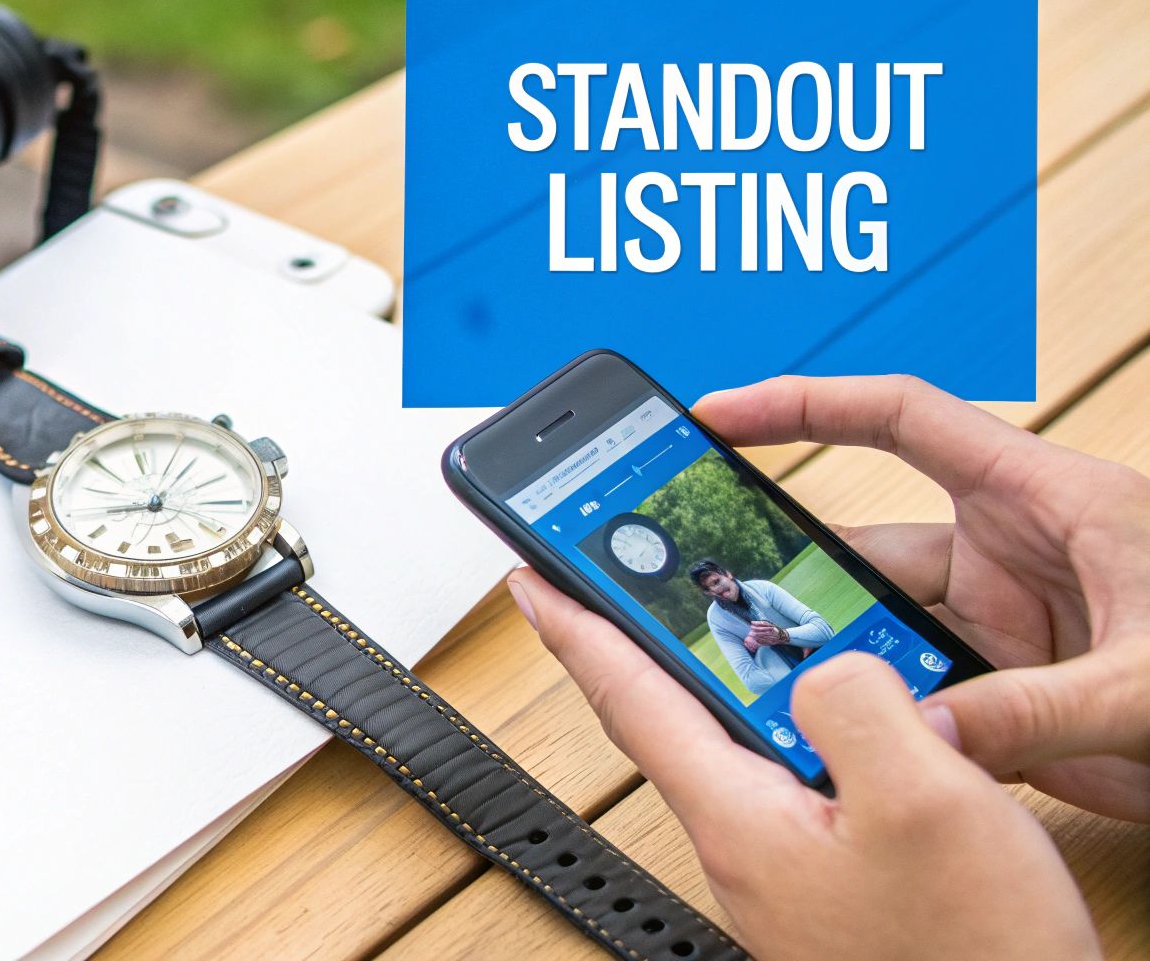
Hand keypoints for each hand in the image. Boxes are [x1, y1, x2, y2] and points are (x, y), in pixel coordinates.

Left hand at [509, 570, 1100, 958]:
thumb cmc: (973, 957)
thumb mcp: (922, 800)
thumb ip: (854, 707)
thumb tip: (823, 668)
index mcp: (740, 817)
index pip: (632, 698)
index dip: (579, 628)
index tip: (531, 580)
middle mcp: (746, 849)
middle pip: (676, 721)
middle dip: (646, 645)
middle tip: (625, 581)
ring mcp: (786, 876)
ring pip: (743, 755)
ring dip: (742, 688)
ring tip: (750, 629)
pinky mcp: (833, 893)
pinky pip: (800, 792)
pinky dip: (810, 739)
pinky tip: (856, 729)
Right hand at [697, 375, 1149, 820]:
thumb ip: (1042, 708)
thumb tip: (928, 734)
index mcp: (1043, 499)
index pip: (900, 421)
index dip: (804, 406)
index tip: (717, 415)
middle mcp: (1010, 558)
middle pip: (866, 550)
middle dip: (793, 574)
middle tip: (714, 596)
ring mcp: (1007, 632)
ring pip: (884, 640)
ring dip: (842, 670)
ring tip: (779, 696)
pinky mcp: (1012, 700)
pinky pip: (922, 708)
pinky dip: (884, 732)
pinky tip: (850, 752)